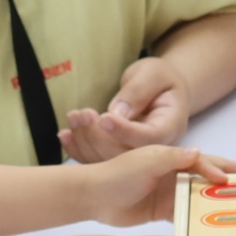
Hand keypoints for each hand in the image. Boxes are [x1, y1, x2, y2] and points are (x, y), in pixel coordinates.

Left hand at [60, 56, 190, 161]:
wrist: (161, 91)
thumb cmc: (160, 79)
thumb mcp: (153, 74)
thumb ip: (139, 90)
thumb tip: (117, 113)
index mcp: (171, 126)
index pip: (150, 138)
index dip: (125, 132)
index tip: (103, 117)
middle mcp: (156, 149)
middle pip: (127, 154)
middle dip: (99, 137)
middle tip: (81, 114)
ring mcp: (138, 157)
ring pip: (110, 161)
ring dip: (86, 142)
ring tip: (73, 118)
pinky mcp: (121, 157)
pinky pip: (100, 160)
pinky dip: (79, 150)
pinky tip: (65, 135)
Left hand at [76, 143, 235, 226]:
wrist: (93, 196)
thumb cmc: (118, 174)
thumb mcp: (147, 161)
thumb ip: (173, 158)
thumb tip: (200, 153)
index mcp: (170, 158)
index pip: (201, 161)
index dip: (219, 168)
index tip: (233, 178)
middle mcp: (172, 174)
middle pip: (205, 177)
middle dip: (225, 181)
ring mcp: (168, 193)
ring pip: (197, 196)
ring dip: (214, 201)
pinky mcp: (160, 211)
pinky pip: (185, 214)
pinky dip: (198, 219)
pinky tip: (212, 227)